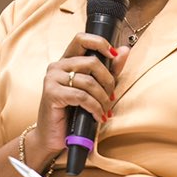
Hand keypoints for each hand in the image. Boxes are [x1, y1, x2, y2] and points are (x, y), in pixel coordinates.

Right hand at [27, 34, 129, 158]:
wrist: (54, 138)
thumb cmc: (73, 113)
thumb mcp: (95, 89)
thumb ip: (109, 69)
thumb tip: (125, 49)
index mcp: (66, 61)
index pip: (81, 38)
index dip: (100, 43)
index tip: (113, 55)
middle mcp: (56, 66)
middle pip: (92, 62)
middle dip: (108, 81)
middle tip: (111, 97)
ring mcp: (52, 79)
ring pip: (89, 82)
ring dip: (103, 99)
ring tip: (105, 111)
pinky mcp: (51, 94)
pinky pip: (82, 97)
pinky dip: (94, 108)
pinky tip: (97, 116)